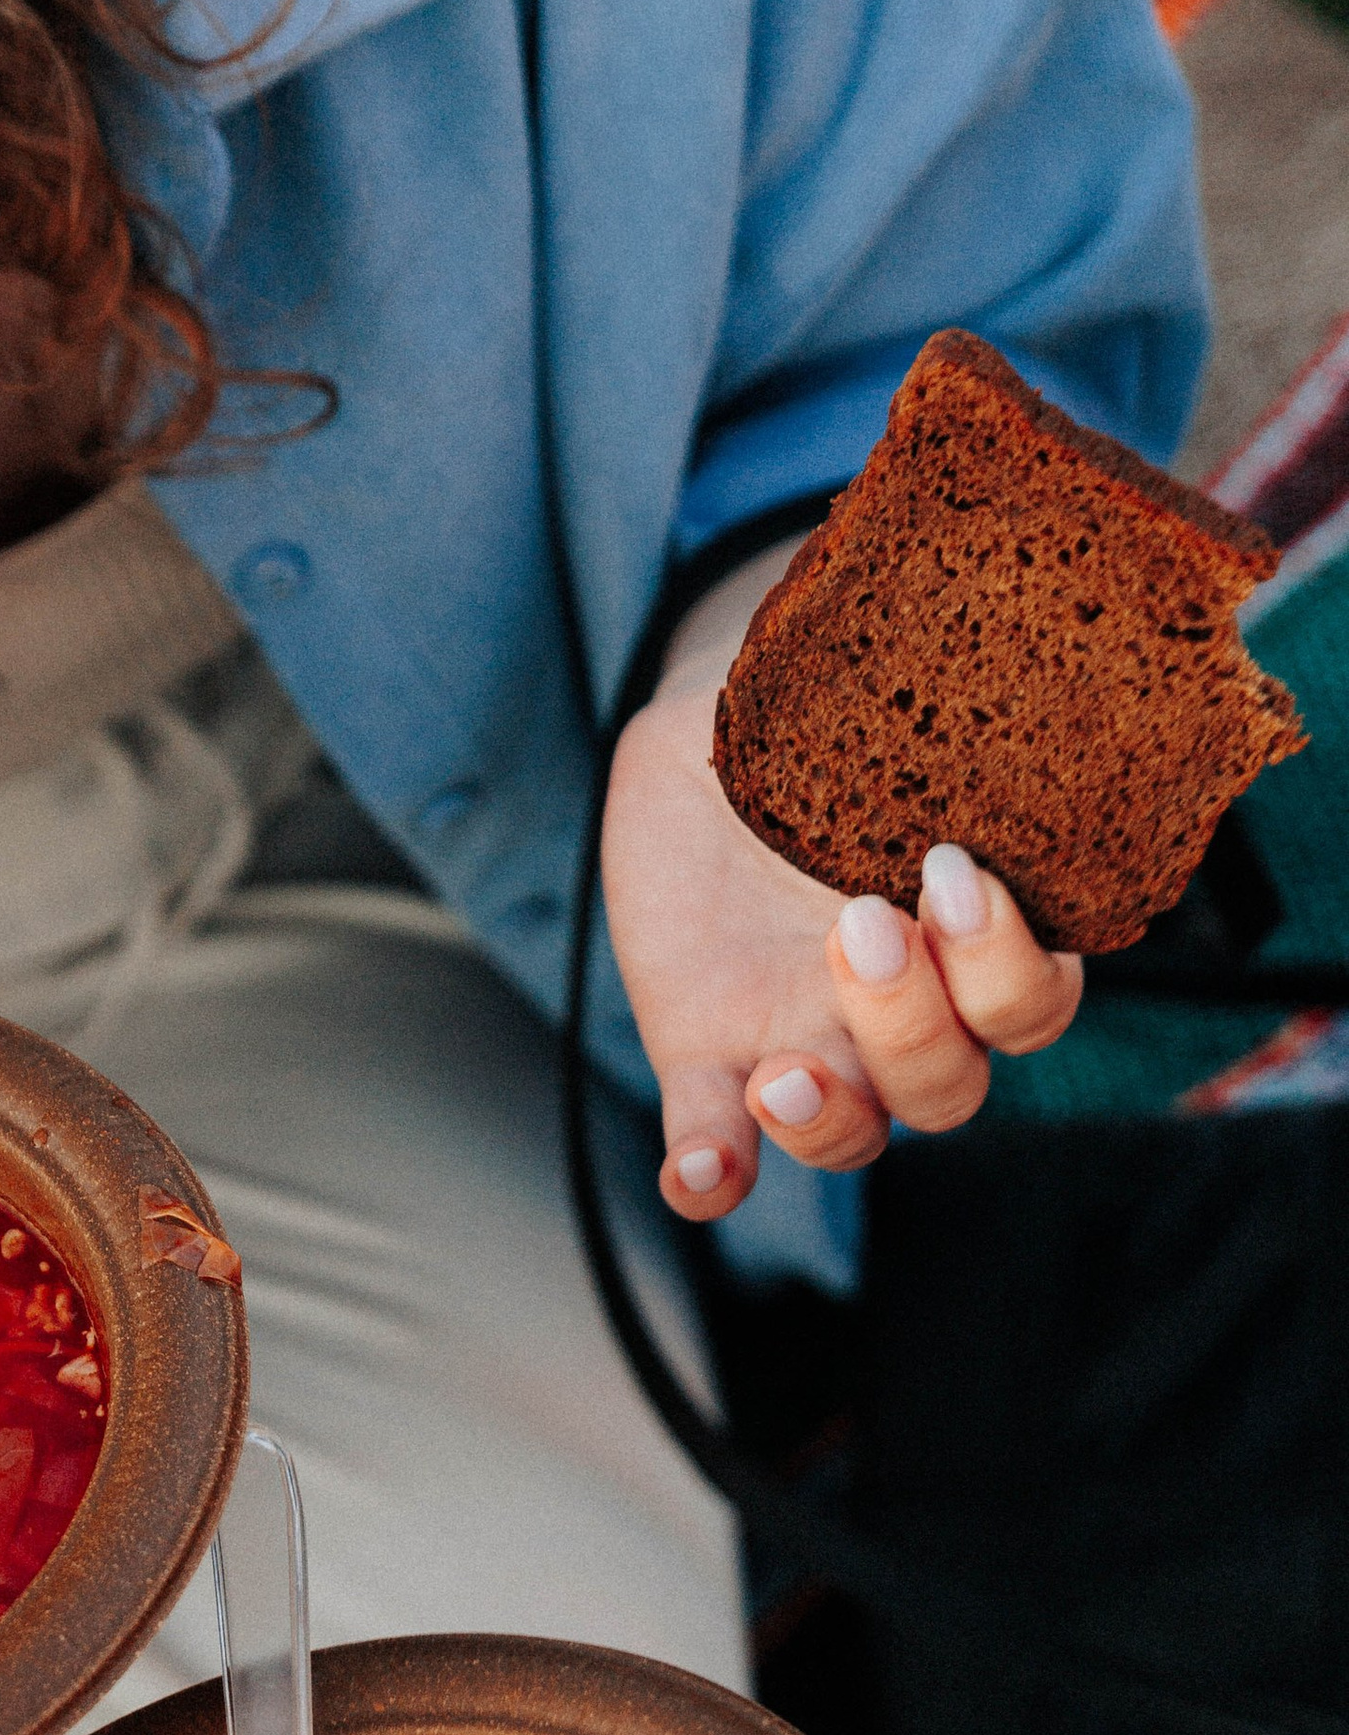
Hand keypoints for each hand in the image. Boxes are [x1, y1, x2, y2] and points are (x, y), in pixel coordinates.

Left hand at [603, 549, 1082, 1222]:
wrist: (707, 739)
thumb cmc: (812, 716)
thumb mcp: (864, 688)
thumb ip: (928, 677)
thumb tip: (971, 559)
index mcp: (971, 934)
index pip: (1034, 1001)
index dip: (1010, 964)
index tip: (951, 871)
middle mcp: (908, 1008)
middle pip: (954, 1077)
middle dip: (918, 1015)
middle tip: (863, 922)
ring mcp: (809, 1043)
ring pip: (863, 1126)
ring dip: (831, 1110)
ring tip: (781, 1066)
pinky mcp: (709, 1063)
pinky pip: (723, 1156)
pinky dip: (715, 1176)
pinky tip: (700, 1174)